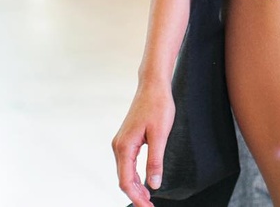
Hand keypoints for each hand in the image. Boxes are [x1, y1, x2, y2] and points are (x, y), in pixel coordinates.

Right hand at [112, 82, 174, 206]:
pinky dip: (135, 175)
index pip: (126, 181)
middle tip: (150, 206)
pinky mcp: (128, 138)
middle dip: (136, 194)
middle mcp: (119, 145)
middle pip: (124, 179)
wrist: (154, 85)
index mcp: (124, 146)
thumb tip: (154, 184)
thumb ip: (155, 160)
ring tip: (149, 198)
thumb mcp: (160, 134)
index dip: (137, 197)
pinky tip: (145, 180)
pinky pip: (128, 162)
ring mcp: (122, 141)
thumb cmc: (158, 105)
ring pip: (125, 171)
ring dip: (136, 186)